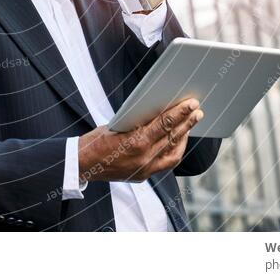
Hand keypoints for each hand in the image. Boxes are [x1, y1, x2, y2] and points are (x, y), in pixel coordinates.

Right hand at [77, 98, 203, 182]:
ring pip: (173, 153)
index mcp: (135, 142)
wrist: (82, 165)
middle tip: (197, 110)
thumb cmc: (96, 140)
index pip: (164, 124)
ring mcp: (145, 169)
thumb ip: (138, 122)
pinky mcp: (143, 176)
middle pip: (172, 137)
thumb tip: (159, 112)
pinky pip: (166, 163)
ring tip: (190, 123)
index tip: (191, 103)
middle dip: (187, 122)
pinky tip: (177, 139)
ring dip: (184, 137)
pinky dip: (174, 150)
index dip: (179, 113)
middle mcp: (143, 158)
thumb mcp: (117, 125)